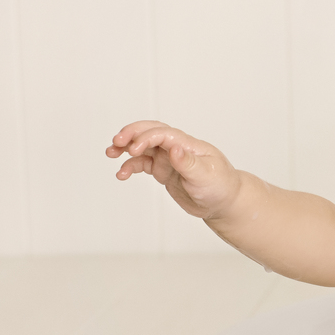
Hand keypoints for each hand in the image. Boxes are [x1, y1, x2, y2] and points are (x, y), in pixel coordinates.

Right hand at [106, 121, 241, 218]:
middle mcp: (176, 148)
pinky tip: (121, 174)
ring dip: (125, 148)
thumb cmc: (220, 186)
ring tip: (110, 153)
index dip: (146, 137)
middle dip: (131, 134)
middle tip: (115, 141)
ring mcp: (168, 159)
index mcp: (188, 145)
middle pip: (150, 132)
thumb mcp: (206, 175)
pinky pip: (142, 164)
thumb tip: (173, 148)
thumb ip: (188, 163)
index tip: (133, 150)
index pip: (163, 133)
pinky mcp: (163, 171)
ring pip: (142, 147)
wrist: (223, 202)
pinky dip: (130, 166)